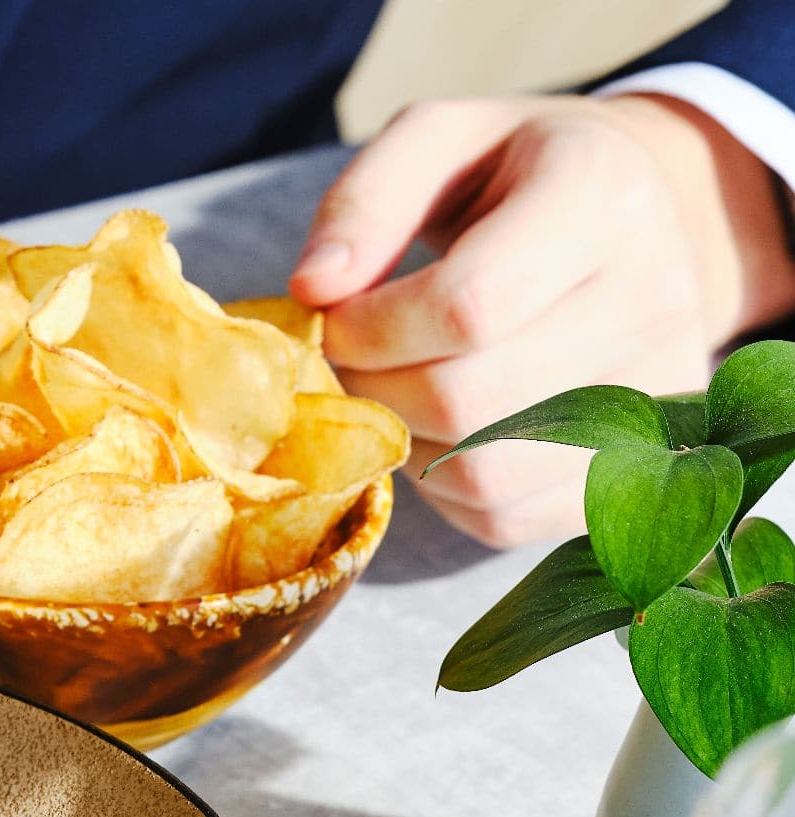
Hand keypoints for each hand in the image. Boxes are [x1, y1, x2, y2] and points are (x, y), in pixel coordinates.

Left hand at [289, 94, 794, 546]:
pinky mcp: (634, 464)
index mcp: (602, 198)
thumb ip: (365, 202)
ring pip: (484, 473)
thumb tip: (312, 289)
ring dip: (401, 444)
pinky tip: (440, 428)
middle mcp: (656, 297)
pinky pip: (505, 518)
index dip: (370, 328)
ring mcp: (658, 392)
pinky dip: (442, 487)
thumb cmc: (511, 176)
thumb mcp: (436, 143)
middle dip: (372, 389)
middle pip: (468, 400)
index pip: (469, 305)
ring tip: (393, 390)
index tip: (335, 316)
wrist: (634, 217)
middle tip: (351, 360)